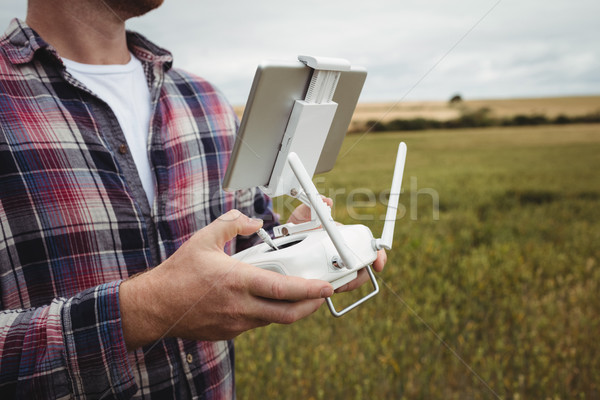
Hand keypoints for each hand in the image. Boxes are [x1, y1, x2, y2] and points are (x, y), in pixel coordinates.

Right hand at [120, 210, 333, 349]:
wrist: (155, 307)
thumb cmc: (178, 274)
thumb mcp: (204, 239)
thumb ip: (232, 224)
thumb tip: (254, 222)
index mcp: (238, 281)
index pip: (283, 289)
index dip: (310, 290)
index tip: (327, 287)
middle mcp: (241, 306)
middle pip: (288, 314)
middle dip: (311, 305)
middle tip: (323, 295)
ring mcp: (236, 323)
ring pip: (274, 320)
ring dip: (292, 309)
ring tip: (301, 296)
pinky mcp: (230, 332)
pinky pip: (258, 324)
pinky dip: (269, 313)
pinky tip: (268, 301)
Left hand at [286, 198, 387, 293]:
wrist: (283, 241)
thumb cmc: (297, 226)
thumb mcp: (302, 215)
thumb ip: (312, 207)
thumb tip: (326, 201)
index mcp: (345, 237)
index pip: (368, 246)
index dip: (377, 255)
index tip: (378, 264)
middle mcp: (344, 251)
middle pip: (363, 268)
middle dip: (360, 276)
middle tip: (348, 280)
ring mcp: (336, 265)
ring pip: (351, 279)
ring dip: (347, 284)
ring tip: (335, 285)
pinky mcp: (326, 277)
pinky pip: (336, 286)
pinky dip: (334, 288)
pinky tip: (325, 289)